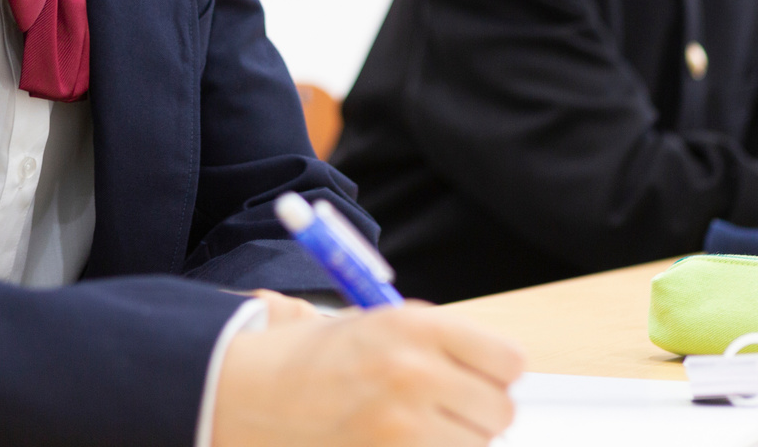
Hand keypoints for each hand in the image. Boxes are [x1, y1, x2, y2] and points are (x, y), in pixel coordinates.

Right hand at [212, 303, 524, 446]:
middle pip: (499, 412)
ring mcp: (401, 430)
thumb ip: (440, 343)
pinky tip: (400, 444)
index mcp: (417, 327)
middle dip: (477, 412)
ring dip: (454, 443)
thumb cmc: (313, 359)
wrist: (248, 395)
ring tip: (413, 429)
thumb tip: (498, 371)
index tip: (481, 376)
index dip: (497, 372)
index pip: (509, 362)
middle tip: (442, 407)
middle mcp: (415, 376)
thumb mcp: (377, 323)